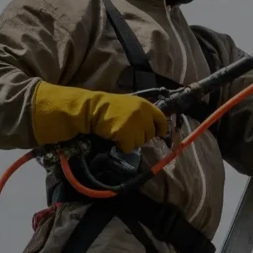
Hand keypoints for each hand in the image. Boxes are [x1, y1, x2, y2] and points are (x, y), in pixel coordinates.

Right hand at [30, 82, 169, 152]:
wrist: (90, 109)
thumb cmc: (108, 108)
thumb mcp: (129, 106)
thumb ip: (142, 114)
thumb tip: (155, 128)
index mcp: (145, 104)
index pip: (162, 119)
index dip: (161, 129)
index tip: (159, 134)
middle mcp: (143, 113)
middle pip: (150, 134)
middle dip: (140, 136)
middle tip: (127, 132)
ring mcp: (135, 123)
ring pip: (140, 142)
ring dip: (130, 141)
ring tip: (118, 133)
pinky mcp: (126, 133)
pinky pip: (129, 147)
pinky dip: (122, 146)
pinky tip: (114, 137)